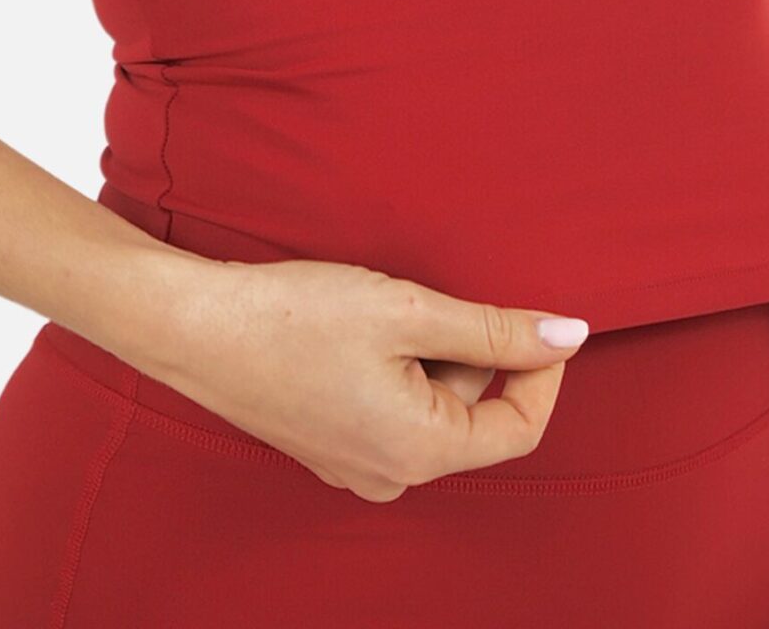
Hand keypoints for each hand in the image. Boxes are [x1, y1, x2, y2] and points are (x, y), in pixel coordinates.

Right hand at [140, 256, 589, 498]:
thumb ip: (495, 328)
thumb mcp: (409, 310)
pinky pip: (390, 408)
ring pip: (429, 404)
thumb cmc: (297, 315)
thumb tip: (571, 337)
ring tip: (380, 307)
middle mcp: (392, 474)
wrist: (197, 326)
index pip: (519, 428)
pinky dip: (393, 364)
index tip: (537, 314)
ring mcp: (356, 465)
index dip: (541, 368)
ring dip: (426, 352)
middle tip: (424, 294)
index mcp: (420, 451)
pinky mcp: (328, 444)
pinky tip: (354, 326)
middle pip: (470, 410)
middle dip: (466, 347)